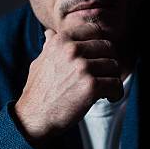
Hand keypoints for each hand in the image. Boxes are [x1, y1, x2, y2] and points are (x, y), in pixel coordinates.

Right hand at [14, 24, 122, 144]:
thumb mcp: (40, 61)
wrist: (33, 117)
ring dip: (112, 79)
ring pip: (114, 66)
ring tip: (105, 89)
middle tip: (104, 76)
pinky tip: (108, 98)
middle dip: (109, 63)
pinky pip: (116, 84)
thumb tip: (50, 32)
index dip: (101, 45)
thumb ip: (50, 46)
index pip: (94, 31)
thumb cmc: (38, 91)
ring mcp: (82, 67)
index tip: (100, 58)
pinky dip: (116, 93)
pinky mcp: (91, 86)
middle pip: (108, 48)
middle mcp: (72, 50)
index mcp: (61, 40)